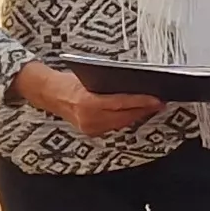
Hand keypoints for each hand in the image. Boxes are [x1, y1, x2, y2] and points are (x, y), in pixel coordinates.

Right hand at [9, 61, 161, 136]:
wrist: (49, 94)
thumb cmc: (69, 81)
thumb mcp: (88, 78)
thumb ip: (108, 84)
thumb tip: (135, 84)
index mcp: (88, 102)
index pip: (122, 103)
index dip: (142, 102)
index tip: (157, 100)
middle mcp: (89, 118)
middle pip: (125, 116)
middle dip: (144, 110)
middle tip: (160, 102)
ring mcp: (90, 128)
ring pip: (121, 123)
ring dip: (137, 115)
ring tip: (152, 107)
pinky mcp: (91, 132)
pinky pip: (114, 126)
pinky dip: (125, 119)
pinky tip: (136, 112)